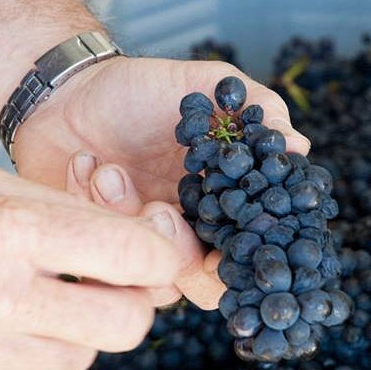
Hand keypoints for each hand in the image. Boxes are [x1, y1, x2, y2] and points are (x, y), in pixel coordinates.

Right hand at [0, 167, 179, 369]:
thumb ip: (79, 217)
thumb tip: (153, 251)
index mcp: (5, 229)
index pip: (128, 254)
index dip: (163, 257)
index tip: (162, 257)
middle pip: (126, 324)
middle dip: (130, 304)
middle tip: (105, 286)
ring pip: (83, 356)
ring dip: (74, 330)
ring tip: (27, 302)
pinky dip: (31, 358)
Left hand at [12, 57, 309, 306]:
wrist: (71, 92)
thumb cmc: (142, 92)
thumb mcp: (204, 85)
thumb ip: (255, 107)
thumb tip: (299, 145)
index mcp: (220, 205)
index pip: (246, 254)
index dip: (246, 260)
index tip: (227, 247)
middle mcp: (184, 233)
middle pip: (202, 285)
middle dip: (179, 249)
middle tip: (162, 209)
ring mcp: (138, 242)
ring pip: (145, 274)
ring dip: (127, 219)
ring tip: (109, 171)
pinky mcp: (95, 244)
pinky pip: (95, 254)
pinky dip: (90, 207)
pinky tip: (85, 165)